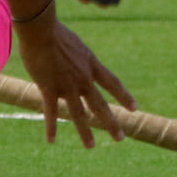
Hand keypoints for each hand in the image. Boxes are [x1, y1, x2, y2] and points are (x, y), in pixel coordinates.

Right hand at [15, 15, 134, 148]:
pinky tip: (51, 141)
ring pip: (79, 114)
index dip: (124, 96)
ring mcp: (67, 85)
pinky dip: (51, 127)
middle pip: (100, 105)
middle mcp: (83, 78)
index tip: (134, 108)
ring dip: (85, 132)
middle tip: (121, 138)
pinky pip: (50, 112)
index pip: (113, 83)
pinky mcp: (49, 88)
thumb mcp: (76, 45)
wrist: (41, 30)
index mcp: (92, 65)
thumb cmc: (56, 32)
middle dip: (110, 123)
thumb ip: (79, 58)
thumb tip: (78, 62)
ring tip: (91, 146)